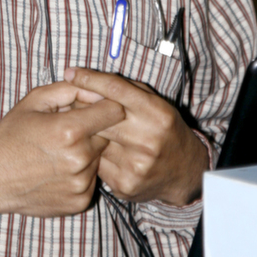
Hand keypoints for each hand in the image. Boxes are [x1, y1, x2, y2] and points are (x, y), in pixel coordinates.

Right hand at [0, 82, 123, 218]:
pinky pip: (92, 181)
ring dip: (86, 154)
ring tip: (58, 154)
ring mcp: (81, 183)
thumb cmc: (11, 136)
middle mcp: (80, 159)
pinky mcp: (80, 202)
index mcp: (70, 130)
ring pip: (99, 159)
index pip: (114, 112)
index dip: (105, 107)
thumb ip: (70, 89)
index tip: (94, 109)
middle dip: (93, 131)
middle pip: (108, 136)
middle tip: (67, 133)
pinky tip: (57, 172)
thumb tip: (97, 89)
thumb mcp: (34, 101)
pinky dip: (79, 174)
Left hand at [64, 67, 208, 206]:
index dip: (89, 79)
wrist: (186, 173)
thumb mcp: (156, 103)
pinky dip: (93, 154)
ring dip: (86, 133)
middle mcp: (148, 139)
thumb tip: (89, 79)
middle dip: (83, 108)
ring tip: (85, 129)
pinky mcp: (124, 183)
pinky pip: (96, 163)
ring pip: (94, 140)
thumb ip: (128, 90)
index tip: (70, 73)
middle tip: (71, 103)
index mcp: (157, 113)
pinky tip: (97, 152)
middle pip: (99, 116)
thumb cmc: (165, 130)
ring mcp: (135, 164)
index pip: (115, 90)